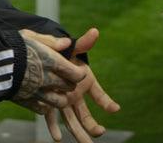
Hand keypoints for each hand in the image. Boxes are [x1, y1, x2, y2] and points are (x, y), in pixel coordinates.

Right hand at [13, 30, 86, 113]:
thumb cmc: (11, 45)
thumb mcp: (30, 36)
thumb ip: (50, 41)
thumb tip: (67, 43)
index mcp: (50, 61)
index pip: (76, 73)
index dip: (80, 73)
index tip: (78, 70)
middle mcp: (47, 78)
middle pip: (69, 87)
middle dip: (71, 84)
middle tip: (67, 79)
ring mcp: (37, 92)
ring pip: (60, 103)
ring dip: (61, 97)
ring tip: (56, 91)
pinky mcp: (27, 101)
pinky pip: (43, 109)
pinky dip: (46, 106)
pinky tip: (42, 97)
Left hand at [37, 28, 120, 142]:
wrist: (47, 56)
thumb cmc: (63, 52)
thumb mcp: (72, 48)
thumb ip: (83, 43)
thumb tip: (95, 31)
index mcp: (85, 82)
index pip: (99, 94)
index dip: (106, 101)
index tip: (115, 108)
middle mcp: (76, 95)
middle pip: (86, 114)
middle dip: (93, 125)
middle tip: (99, 133)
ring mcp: (64, 101)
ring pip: (72, 121)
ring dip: (79, 133)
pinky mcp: (50, 103)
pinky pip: (52, 118)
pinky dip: (54, 127)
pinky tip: (57, 138)